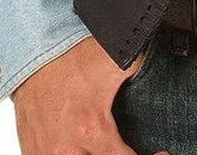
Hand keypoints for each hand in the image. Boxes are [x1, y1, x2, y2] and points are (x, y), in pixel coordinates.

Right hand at [12, 36, 167, 154]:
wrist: (34, 51)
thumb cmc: (71, 56)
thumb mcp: (117, 59)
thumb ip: (142, 70)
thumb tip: (163, 71)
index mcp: (90, 129)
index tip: (161, 154)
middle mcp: (66, 149)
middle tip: (134, 152)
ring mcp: (46, 153)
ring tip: (111, 151)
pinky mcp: (32, 151)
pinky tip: (87, 150)